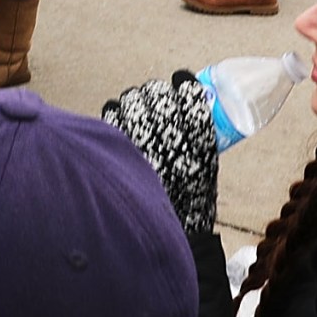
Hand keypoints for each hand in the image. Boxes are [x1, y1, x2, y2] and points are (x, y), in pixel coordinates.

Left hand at [100, 74, 219, 235]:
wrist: (166, 237)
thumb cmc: (188, 207)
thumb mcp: (205, 176)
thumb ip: (198, 148)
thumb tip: (186, 116)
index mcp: (198, 148)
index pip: (191, 101)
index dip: (185, 84)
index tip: (180, 79)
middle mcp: (170, 144)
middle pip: (159, 98)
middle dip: (156, 91)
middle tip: (154, 94)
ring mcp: (141, 147)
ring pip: (133, 102)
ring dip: (134, 99)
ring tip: (136, 103)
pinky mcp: (118, 154)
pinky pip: (111, 118)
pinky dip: (114, 110)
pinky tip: (117, 111)